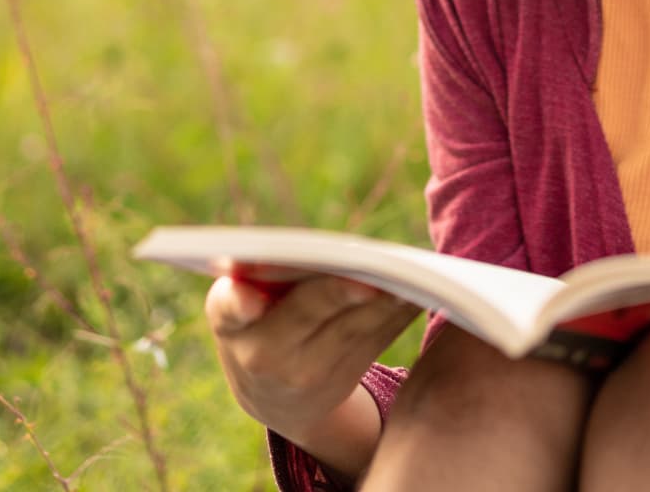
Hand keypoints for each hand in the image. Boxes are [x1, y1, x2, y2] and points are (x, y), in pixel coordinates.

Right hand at [205, 272, 419, 446]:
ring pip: (352, 330)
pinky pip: (377, 340)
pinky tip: (419, 292)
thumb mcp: (236, 308)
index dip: (239, 302)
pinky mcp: (347, 376)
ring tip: (407, 275)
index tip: (250, 299)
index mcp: (231, 323)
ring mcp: (308, 372)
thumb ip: (254, 279)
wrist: (273, 396)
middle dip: (338, 293)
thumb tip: (316, 252)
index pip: (230, 310)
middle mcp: (265, 354)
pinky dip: (397, 314)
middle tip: (365, 276)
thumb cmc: (253, 324)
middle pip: (307, 315)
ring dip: (382, 302)